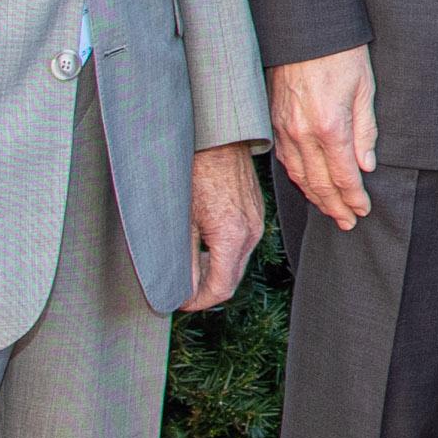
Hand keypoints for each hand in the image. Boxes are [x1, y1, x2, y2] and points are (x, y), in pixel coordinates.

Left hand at [183, 141, 263, 308]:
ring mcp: (257, 220)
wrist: (216, 136)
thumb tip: (182, 288)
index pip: (221, 288)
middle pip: (232, 278)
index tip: (180, 302)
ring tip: (191, 268)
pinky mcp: (256, 210)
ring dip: (216, 271)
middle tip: (182, 289)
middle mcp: (251, 231)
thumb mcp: (182, 219)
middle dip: (207, 289)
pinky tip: (205, 244)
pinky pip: (243, 242)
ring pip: (238, 261)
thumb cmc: (195, 169)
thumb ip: (185, 259)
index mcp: (232, 236)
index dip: (199, 301)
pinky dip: (225, 253)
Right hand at [268, 46, 377, 228]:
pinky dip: (298, 178)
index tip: (363, 210)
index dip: (353, 197)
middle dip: (335, 206)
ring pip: (299, 176)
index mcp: (330, 126)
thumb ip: (365, 130)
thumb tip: (366, 164)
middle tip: (348, 222)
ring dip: (316, 198)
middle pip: (319, 183)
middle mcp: (303, 133)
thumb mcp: (364, 88)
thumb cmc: (340, 53)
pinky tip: (308, 185)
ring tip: (331, 211)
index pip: (342, 176)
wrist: (305, 28)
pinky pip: (285, 160)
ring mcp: (285, 129)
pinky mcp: (274, 122)